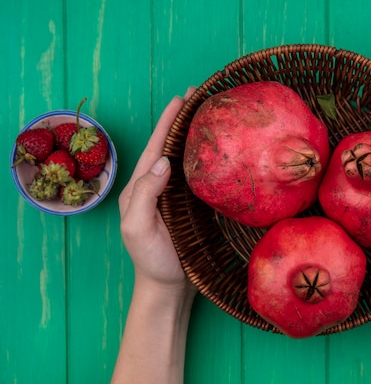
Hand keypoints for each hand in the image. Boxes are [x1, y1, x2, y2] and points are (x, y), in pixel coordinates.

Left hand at [118, 88, 196, 298]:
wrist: (169, 287)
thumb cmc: (151, 260)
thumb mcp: (138, 227)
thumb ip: (145, 194)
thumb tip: (163, 161)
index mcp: (142, 186)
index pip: (155, 146)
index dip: (168, 121)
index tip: (182, 98)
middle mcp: (159, 186)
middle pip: (170, 145)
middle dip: (182, 119)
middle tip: (200, 95)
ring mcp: (176, 196)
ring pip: (186, 158)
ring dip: (195, 135)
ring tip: (210, 114)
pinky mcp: (192, 206)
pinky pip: (199, 175)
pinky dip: (207, 158)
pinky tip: (219, 150)